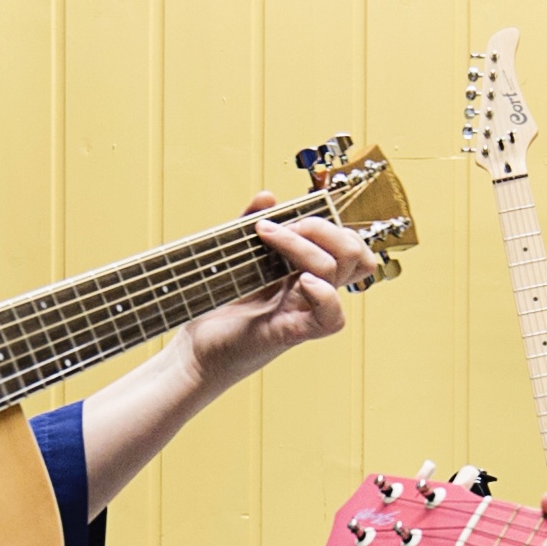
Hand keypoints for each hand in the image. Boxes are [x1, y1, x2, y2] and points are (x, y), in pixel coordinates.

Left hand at [179, 192, 379, 389]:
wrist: (193, 349)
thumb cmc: (216, 306)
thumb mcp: (232, 255)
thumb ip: (249, 223)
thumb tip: (268, 197)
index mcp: (305, 271)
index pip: (347, 245)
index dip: (329, 224)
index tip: (285, 218)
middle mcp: (311, 291)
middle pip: (353, 251)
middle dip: (320, 227)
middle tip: (277, 228)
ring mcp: (304, 311)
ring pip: (338, 269)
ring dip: (303, 244)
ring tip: (268, 237)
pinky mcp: (290, 333)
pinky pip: (332, 319)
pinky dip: (325, 296)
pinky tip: (301, 283)